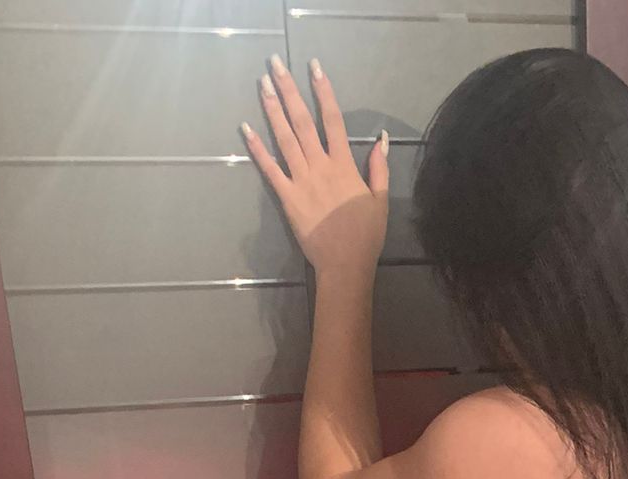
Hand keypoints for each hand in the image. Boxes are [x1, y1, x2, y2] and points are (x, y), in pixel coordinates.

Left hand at [243, 55, 388, 276]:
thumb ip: (379, 167)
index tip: (314, 67)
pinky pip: (270, 170)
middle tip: (275, 63)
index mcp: (343, 165)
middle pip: (302, 121)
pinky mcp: (287, 198)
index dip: (323, 91)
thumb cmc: (365, 236)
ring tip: (262, 83)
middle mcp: (320, 166)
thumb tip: (381, 138)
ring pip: (284, 138)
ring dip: (272, 109)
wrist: (345, 265)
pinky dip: (257, 149)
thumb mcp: (380, 200)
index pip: (333, 120)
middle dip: (288, 90)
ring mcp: (301, 181)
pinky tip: (246, 129)